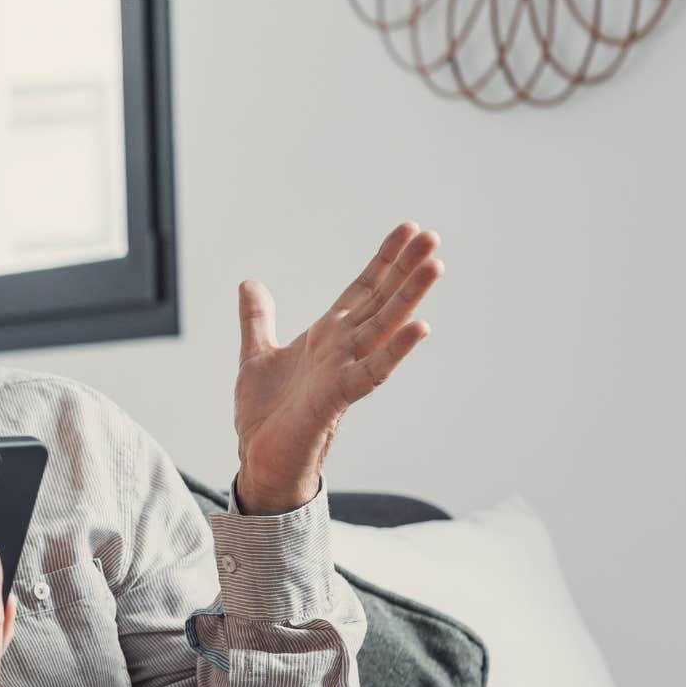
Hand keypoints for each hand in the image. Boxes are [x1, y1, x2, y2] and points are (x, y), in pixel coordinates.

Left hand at [233, 222, 443, 513]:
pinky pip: (372, 371)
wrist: (258, 458)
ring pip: (384, 328)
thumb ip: (258, 319)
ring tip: (434, 265)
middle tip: (432, 235)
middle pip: (381, 301)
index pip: (363, 290)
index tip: (406, 229)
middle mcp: (342, 349)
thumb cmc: (266, 414)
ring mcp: (343, 371)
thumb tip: (250, 282)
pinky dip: (395, 350)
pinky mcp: (337, 398)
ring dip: (409, 298)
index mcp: (327, 336)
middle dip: (404, 268)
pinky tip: (419, 327)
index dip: (383, 260)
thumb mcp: (256, 355)